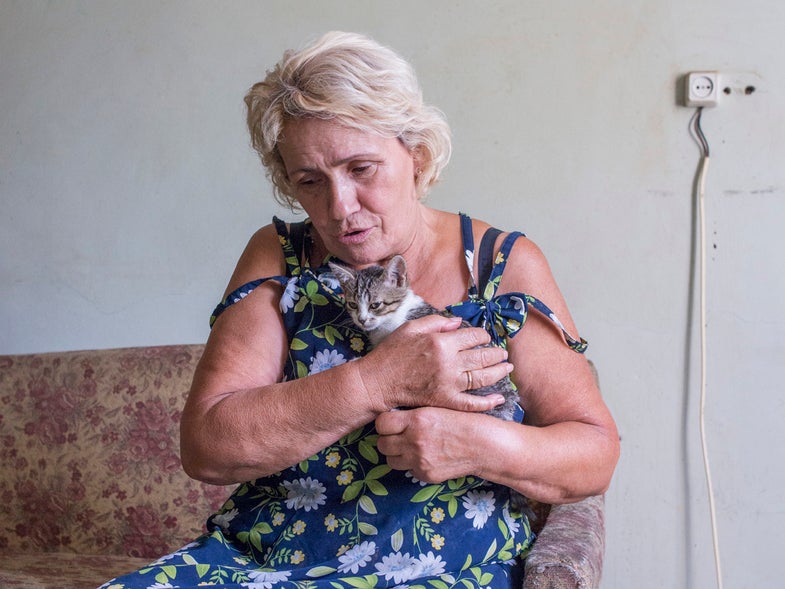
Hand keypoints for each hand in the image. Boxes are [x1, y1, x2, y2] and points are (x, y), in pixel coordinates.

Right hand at [358, 314, 512, 412]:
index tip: (484, 337)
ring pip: (482, 377)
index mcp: (441, 342)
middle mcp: (448, 362)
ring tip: (506, 368)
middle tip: (503, 353)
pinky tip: (499, 399)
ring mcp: (448, 383)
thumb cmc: (390, 353)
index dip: (482, 335)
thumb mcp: (410, 328)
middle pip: (482, 356)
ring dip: (498, 372)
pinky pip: (471, 403)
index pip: (472, 336)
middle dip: (496, 353)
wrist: (377, 382)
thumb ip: (436, 322)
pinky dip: (487, 402)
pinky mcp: (444, 401)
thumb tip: (458, 322)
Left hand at [375, 407, 488, 482]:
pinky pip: (408, 471)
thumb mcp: (438, 408)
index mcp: (417, 419)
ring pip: (391, 460)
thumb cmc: (465, 422)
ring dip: (397, 454)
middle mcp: (415, 441)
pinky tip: (428, 457)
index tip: (392, 423)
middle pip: (382, 444)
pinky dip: (413, 465)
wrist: (486, 446)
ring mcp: (419, 461)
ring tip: (411, 447)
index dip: (385, 424)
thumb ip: (414, 414)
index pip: (381, 424)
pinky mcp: (425, 475)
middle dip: (388, 440)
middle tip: (399, 436)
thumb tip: (393, 418)